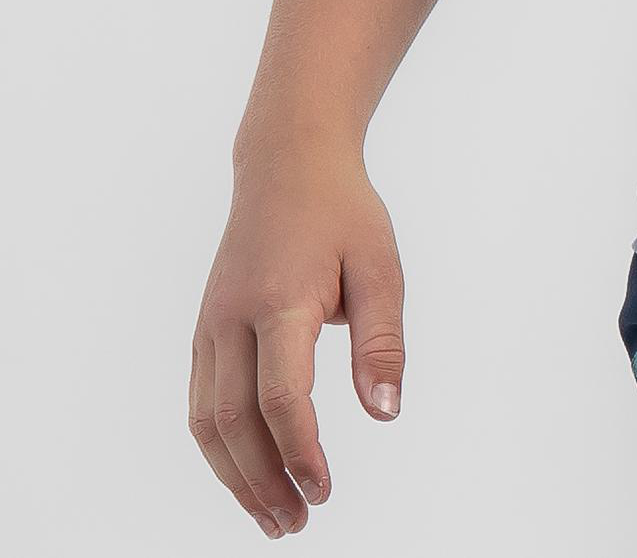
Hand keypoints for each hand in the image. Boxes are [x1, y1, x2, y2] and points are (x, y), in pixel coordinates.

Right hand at [189, 140, 405, 537]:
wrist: (287, 163)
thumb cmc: (342, 213)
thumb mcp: (380, 265)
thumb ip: (382, 342)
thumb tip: (386, 413)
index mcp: (280, 300)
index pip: (282, 397)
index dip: (301, 452)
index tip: (325, 489)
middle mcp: (232, 317)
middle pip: (234, 421)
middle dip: (264, 482)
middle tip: (298, 523)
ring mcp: (210, 324)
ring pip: (206, 421)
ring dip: (235, 477)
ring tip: (274, 517)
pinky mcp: (204, 329)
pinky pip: (200, 402)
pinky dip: (220, 448)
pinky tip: (249, 473)